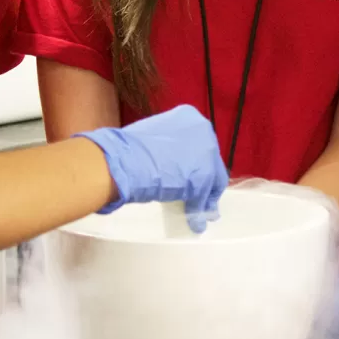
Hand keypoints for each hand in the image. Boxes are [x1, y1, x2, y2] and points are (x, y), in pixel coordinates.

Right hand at [75, 105, 228, 232]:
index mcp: (190, 116)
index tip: (193, 173)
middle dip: (206, 180)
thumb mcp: (155, 137)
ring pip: (212, 179)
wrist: (126, 160)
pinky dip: (198, 210)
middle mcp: (204, 130)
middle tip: (200, 195)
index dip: (198, 161)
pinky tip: (194, 222)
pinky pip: (203, 197)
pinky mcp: (205, 177)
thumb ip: (170, 147)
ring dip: (205, 198)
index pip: (201, 143)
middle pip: (211, 160)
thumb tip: (171, 162)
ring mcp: (207, 153)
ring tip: (200, 213)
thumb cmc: (131, 147)